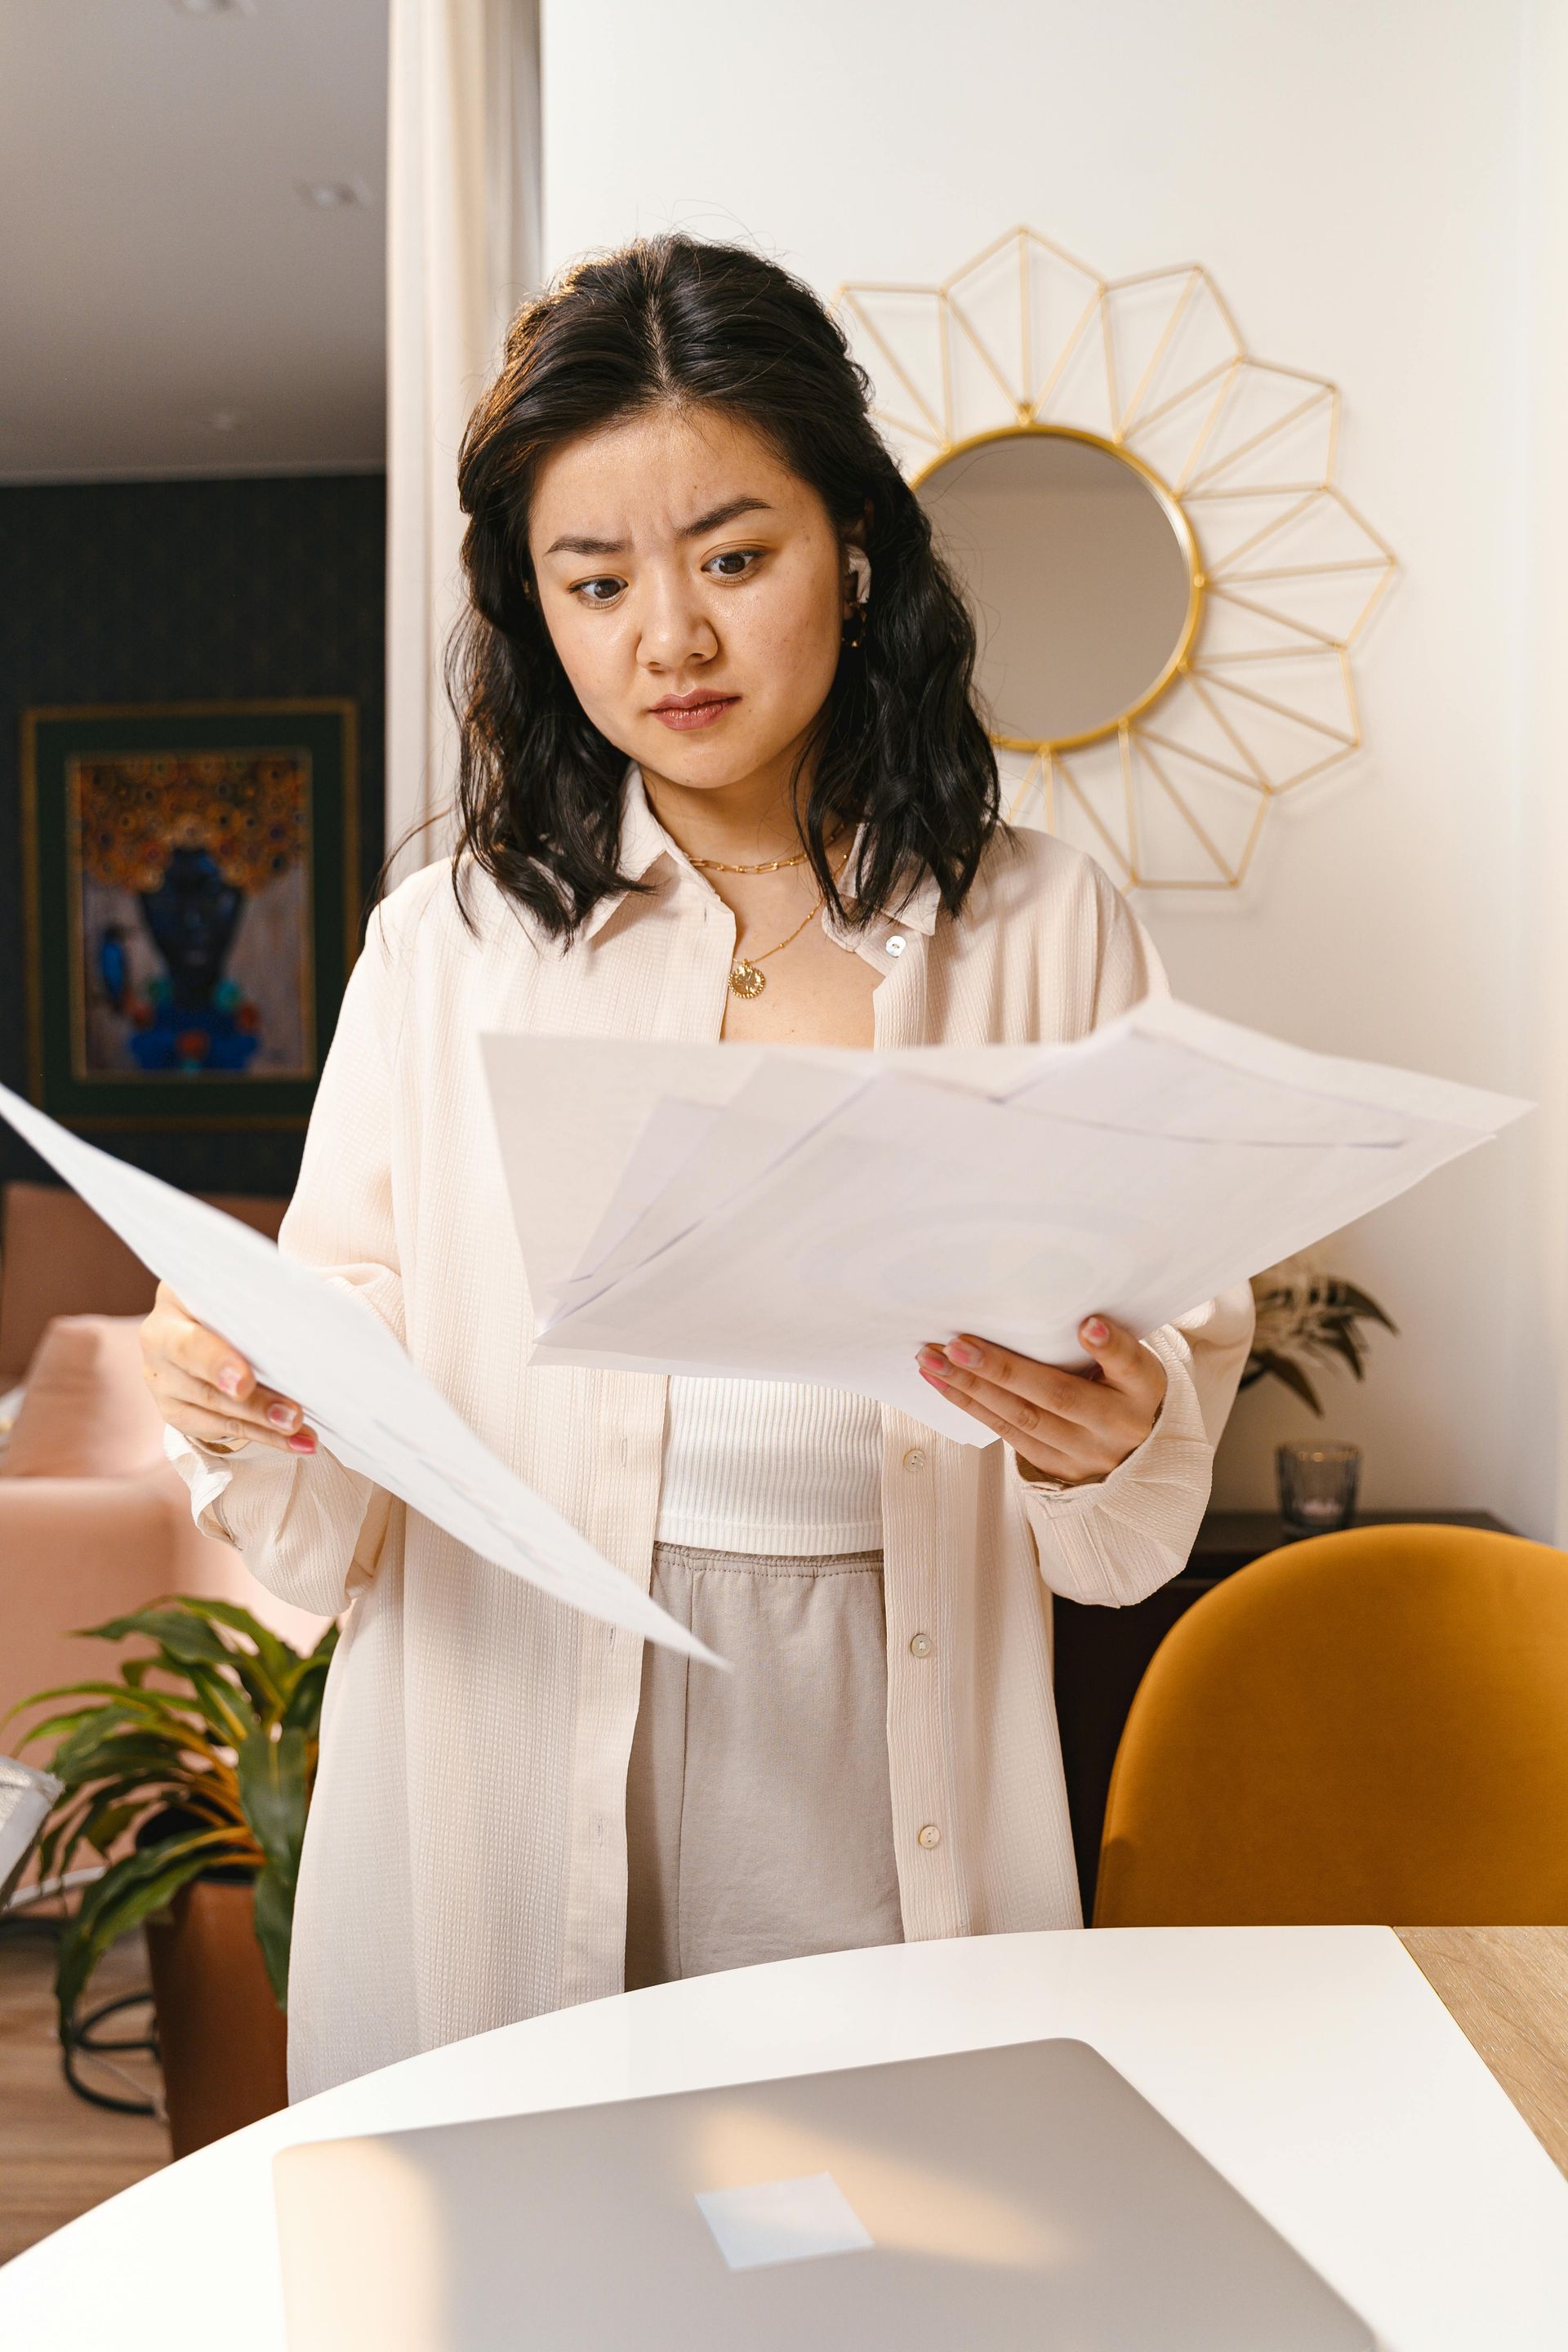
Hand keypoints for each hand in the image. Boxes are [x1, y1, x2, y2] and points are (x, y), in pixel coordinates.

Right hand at [140, 1279, 315, 1455]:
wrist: (208, 1317)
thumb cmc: (234, 1298)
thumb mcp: (241, 1289)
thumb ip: (265, 1299)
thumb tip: (322, 1306)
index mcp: (173, 1304)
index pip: (189, 1341)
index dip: (217, 1364)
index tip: (245, 1384)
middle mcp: (159, 1344)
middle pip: (205, 1385)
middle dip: (254, 1404)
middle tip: (293, 1416)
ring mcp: (164, 1382)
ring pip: (215, 1412)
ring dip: (264, 1427)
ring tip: (303, 1433)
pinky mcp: (177, 1411)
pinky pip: (220, 1429)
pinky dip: (263, 1437)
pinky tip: (297, 1442)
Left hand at [916, 1315, 1165, 1484]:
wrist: (1141, 1451)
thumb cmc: (1126, 1389)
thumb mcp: (1131, 1363)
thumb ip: (1104, 1341)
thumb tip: (1066, 1312)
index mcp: (1143, 1388)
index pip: (1129, 1363)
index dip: (1108, 1346)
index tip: (1088, 1324)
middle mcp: (1116, 1424)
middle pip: (1057, 1396)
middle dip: (1001, 1370)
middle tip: (956, 1345)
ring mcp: (1086, 1452)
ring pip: (1021, 1419)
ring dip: (970, 1388)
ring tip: (932, 1361)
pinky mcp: (1058, 1467)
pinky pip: (1008, 1434)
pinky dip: (972, 1406)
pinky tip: (944, 1384)